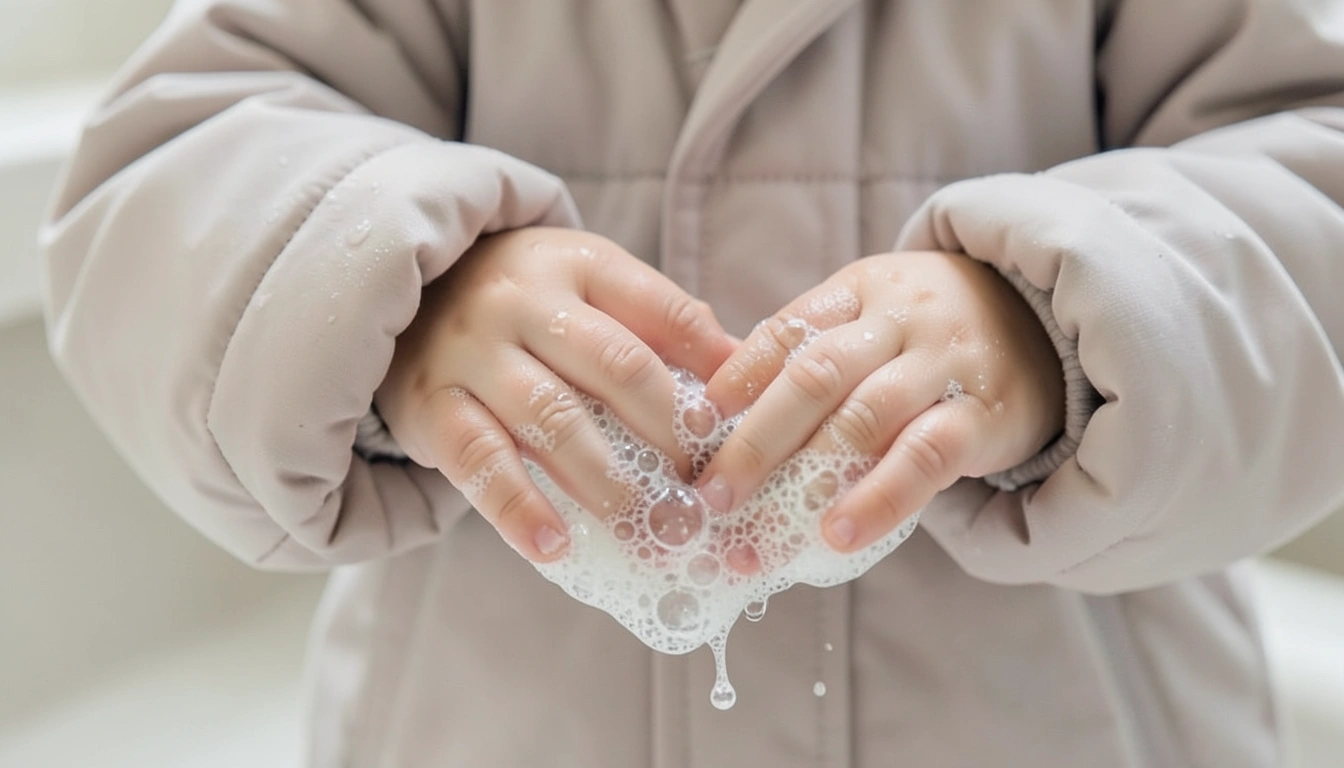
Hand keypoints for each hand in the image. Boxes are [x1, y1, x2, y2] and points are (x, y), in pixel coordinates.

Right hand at [376, 227, 735, 561]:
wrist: (405, 298)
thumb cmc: (523, 303)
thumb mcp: (587, 284)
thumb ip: (658, 319)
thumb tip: (743, 367)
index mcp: (578, 265)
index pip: (662, 310)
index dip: (713, 365)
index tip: (747, 420)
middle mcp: (525, 301)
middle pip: (619, 367)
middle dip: (672, 434)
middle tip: (707, 491)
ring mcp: (474, 353)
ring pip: (554, 419)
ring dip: (609, 482)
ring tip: (649, 529)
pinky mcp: (432, 406)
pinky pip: (480, 462)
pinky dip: (518, 508)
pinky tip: (554, 547)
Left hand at [695, 251, 1063, 562]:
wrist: (1047, 319)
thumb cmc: (930, 333)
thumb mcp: (875, 315)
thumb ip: (814, 351)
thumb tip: (720, 418)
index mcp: (858, 290)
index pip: (786, 329)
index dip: (737, 377)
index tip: (692, 424)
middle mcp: (898, 320)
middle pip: (813, 376)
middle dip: (753, 441)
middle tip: (710, 495)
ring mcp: (943, 364)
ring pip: (863, 419)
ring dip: (804, 480)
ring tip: (761, 535)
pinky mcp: (983, 415)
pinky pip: (925, 459)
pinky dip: (878, 498)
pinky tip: (839, 533)